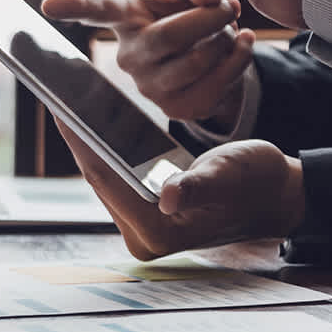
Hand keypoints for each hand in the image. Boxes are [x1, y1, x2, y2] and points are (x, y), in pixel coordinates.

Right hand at [42, 0, 254, 127]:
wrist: (211, 50)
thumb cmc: (189, 10)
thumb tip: (214, 0)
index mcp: (123, 17)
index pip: (94, 10)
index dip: (72, 6)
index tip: (48, 5)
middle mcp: (127, 55)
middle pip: (167, 37)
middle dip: (208, 19)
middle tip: (231, 4)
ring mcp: (148, 87)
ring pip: (196, 62)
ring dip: (226, 40)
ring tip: (230, 27)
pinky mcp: (176, 109)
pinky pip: (215, 86)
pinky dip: (239, 60)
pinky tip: (243, 43)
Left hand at [55, 118, 304, 259]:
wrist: (276, 195)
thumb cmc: (258, 182)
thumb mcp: (229, 175)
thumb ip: (199, 186)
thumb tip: (170, 197)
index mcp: (158, 231)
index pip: (105, 178)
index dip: (80, 139)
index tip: (59, 105)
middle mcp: (143, 236)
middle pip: (98, 177)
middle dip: (77, 137)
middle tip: (55, 94)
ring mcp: (141, 228)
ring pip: (103, 176)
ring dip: (86, 142)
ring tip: (65, 102)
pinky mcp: (144, 215)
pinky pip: (115, 176)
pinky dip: (103, 149)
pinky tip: (90, 121)